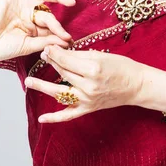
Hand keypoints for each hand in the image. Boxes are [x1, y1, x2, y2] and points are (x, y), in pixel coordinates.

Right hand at [0, 0, 75, 60]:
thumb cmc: (1, 47)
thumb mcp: (29, 45)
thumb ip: (47, 41)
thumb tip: (66, 41)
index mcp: (29, 26)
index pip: (49, 26)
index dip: (59, 33)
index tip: (68, 41)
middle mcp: (26, 13)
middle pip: (47, 14)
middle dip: (57, 25)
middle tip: (66, 35)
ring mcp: (19, 3)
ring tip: (70, 2)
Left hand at [24, 45, 144, 122]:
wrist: (136, 85)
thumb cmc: (122, 67)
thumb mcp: (101, 55)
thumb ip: (80, 55)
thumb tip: (61, 52)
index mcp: (92, 69)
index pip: (66, 60)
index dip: (55, 53)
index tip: (47, 47)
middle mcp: (88, 86)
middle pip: (63, 73)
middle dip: (51, 62)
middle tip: (43, 54)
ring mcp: (87, 99)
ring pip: (60, 93)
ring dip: (43, 87)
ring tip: (29, 82)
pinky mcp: (89, 108)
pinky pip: (69, 115)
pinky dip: (55, 118)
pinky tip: (42, 119)